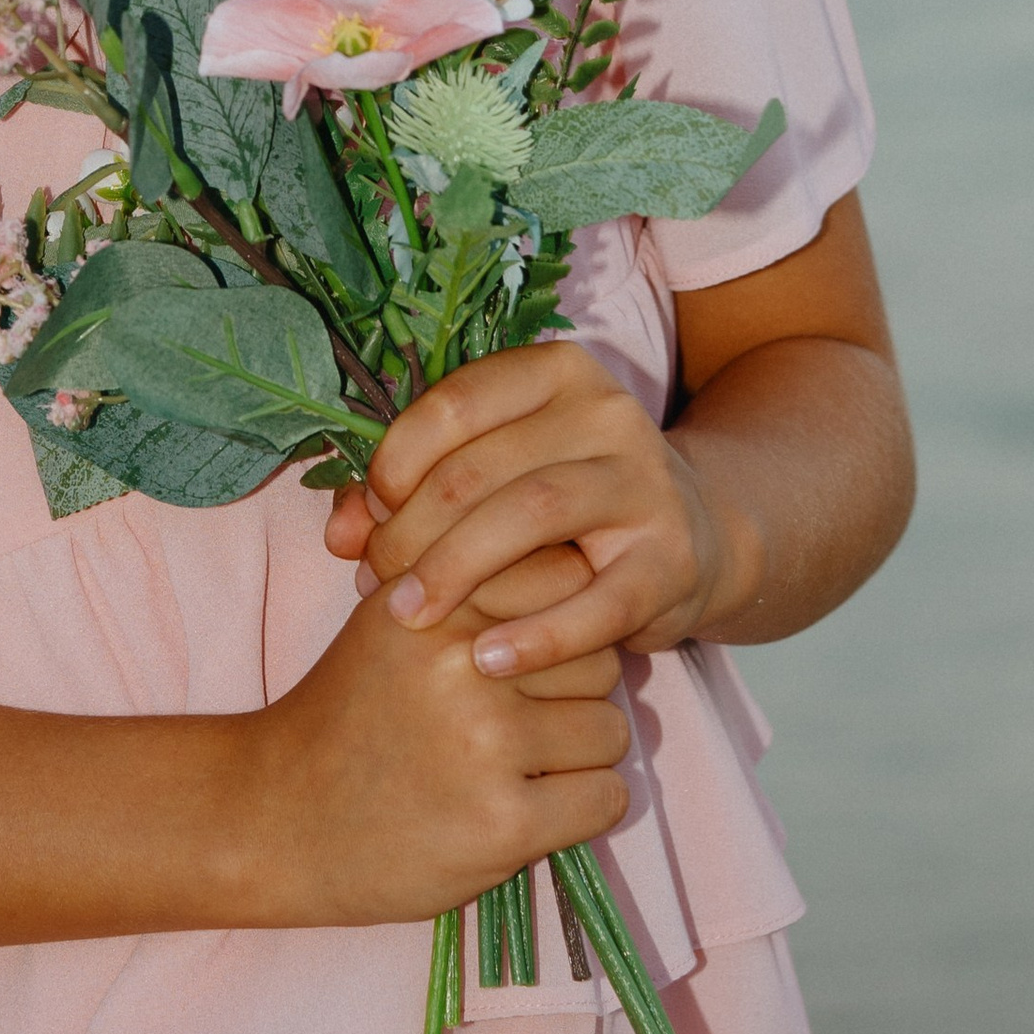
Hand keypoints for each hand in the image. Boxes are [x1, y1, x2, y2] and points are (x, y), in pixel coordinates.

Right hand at [244, 560, 628, 924]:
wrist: (280, 815)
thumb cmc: (350, 708)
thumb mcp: (392, 612)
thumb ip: (467, 570)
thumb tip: (573, 544)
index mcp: (440, 596)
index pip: (569, 575)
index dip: (564, 614)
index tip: (537, 644)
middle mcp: (465, 660)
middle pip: (600, 654)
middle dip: (576, 688)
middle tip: (526, 714)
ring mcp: (486, 744)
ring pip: (610, 729)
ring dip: (581, 754)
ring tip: (525, 764)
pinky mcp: (503, 824)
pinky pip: (605, 799)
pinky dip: (583, 807)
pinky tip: (536, 808)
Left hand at [324, 342, 737, 678]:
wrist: (695, 539)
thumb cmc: (565, 507)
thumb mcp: (499, 477)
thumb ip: (415, 492)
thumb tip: (339, 533)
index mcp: (557, 372)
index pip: (455, 402)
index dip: (395, 462)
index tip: (368, 516)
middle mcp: (607, 411)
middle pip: (484, 465)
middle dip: (413, 528)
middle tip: (376, 581)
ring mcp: (646, 482)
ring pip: (533, 512)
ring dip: (457, 570)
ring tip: (410, 617)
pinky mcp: (672, 560)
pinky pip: (597, 602)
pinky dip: (535, 636)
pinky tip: (486, 661)